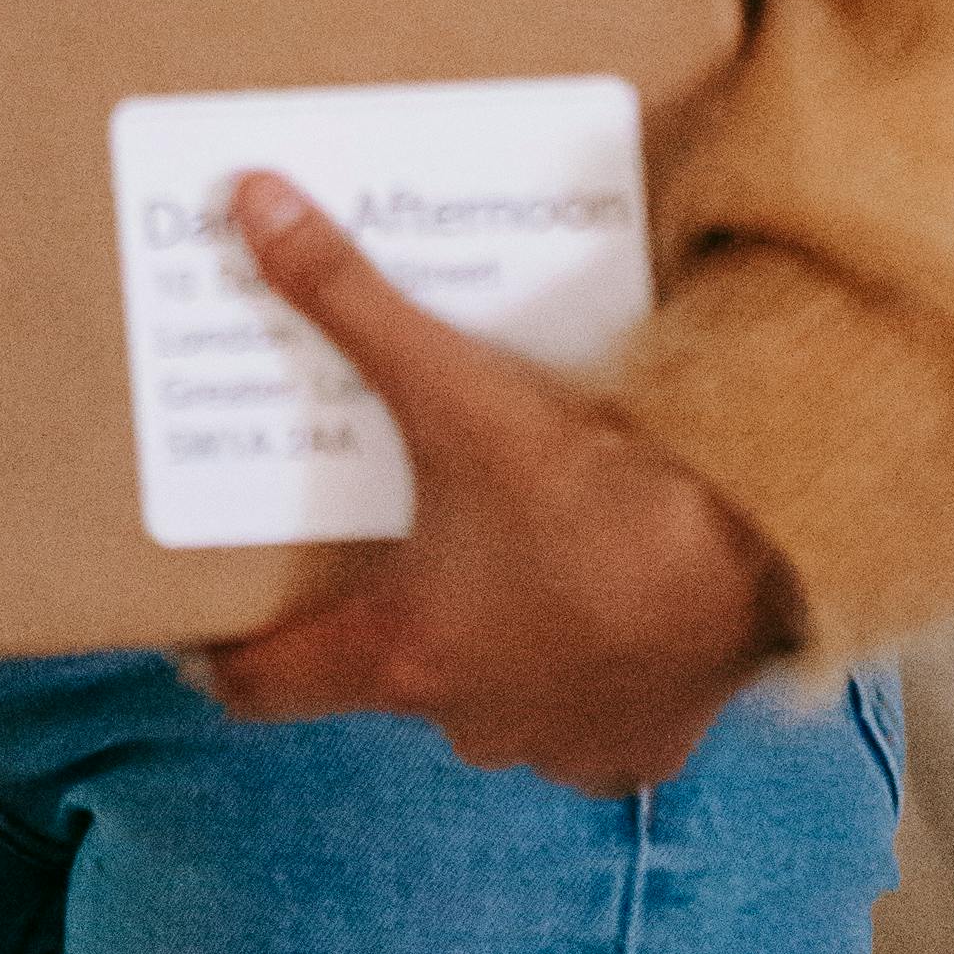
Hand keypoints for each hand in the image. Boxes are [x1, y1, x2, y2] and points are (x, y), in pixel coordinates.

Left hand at [188, 175, 792, 792]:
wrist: (754, 555)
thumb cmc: (591, 489)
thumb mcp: (453, 388)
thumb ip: (344, 300)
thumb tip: (250, 207)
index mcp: (403, 656)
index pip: (270, 686)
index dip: (226, 659)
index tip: (198, 640)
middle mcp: (471, 722)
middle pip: (394, 674)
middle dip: (387, 613)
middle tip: (391, 543)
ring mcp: (561, 745)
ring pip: (494, 699)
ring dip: (491, 642)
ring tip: (504, 558)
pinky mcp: (642, 745)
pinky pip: (588, 720)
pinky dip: (583, 673)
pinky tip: (600, 605)